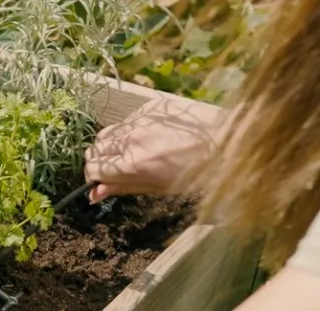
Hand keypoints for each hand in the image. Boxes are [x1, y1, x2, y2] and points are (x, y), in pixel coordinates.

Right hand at [83, 95, 225, 203]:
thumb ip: (122, 187)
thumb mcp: (157, 187)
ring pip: (107, 133)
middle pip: (95, 149)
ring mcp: (139, 119)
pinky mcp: (149, 107)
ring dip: (110, 146)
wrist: (226, 141)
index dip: (93, 178)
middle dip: (99, 161)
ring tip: (127, 154)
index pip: (93, 168)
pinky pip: (127, 120)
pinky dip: (128, 131)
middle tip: (112, 170)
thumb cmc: (195, 172)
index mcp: (132, 164)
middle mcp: (131, 139)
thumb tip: (95, 194)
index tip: (99, 182)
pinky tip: (147, 138)